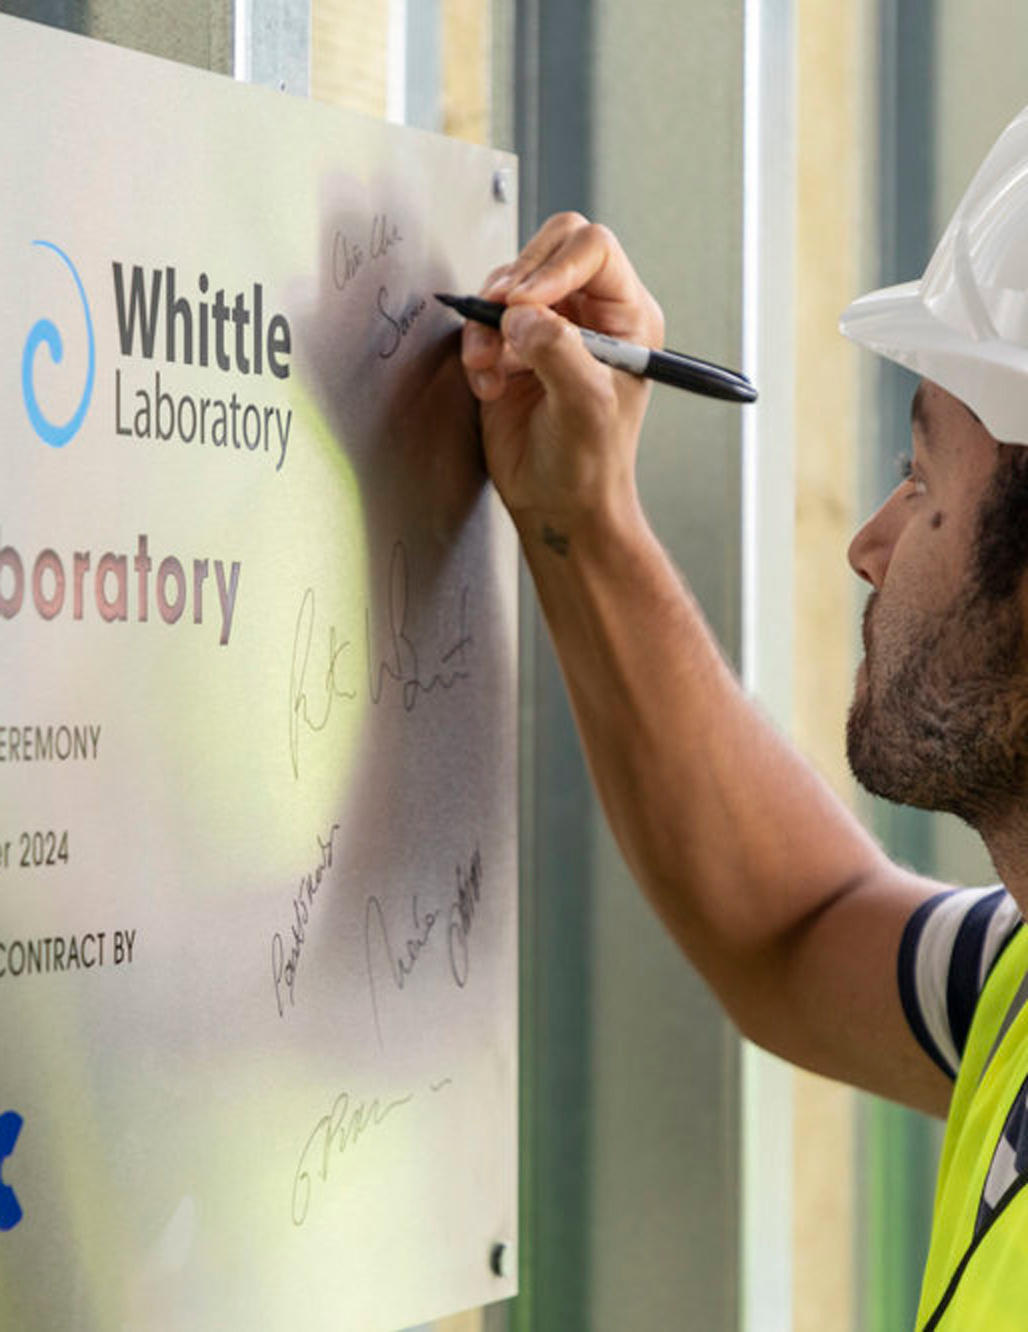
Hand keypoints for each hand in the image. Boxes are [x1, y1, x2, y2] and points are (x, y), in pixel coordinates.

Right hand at [461, 213, 663, 533]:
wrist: (558, 504)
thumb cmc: (589, 463)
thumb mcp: (586, 407)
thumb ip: (558, 352)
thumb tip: (520, 315)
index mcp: (626, 316)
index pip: (593, 249)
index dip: (555, 265)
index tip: (525, 303)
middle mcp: (590, 312)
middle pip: (548, 248)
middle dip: (515, 281)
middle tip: (499, 316)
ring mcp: (549, 327)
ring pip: (508, 283)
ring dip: (488, 320)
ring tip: (487, 366)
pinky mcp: (512, 349)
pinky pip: (483, 321)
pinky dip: (476, 347)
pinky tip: (489, 386)